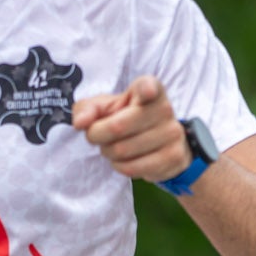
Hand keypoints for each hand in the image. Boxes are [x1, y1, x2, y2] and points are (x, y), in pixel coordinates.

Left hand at [71, 75, 189, 181]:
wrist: (160, 141)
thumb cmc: (126, 118)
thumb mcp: (105, 107)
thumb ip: (88, 110)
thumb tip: (80, 123)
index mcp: (149, 89)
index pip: (149, 87)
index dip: (147, 90)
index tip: (146, 92)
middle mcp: (165, 109)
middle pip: (117, 127)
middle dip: (97, 136)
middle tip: (98, 136)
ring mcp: (173, 134)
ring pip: (123, 151)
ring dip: (108, 153)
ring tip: (113, 148)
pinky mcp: (174, 157)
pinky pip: (133, 168)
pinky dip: (120, 167)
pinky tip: (125, 160)